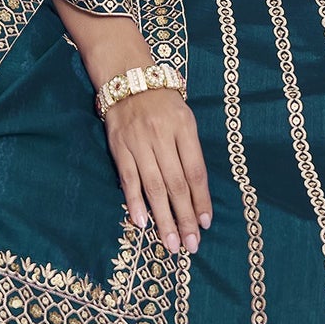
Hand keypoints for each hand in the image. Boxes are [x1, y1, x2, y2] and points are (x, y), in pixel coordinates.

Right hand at [104, 87, 211, 254]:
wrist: (128, 78)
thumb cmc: (163, 103)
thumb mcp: (185, 119)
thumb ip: (190, 151)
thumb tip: (196, 194)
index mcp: (184, 128)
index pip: (196, 171)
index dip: (201, 200)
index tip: (205, 224)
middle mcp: (162, 136)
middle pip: (176, 184)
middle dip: (185, 218)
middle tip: (190, 245)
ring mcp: (139, 142)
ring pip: (153, 187)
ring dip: (163, 218)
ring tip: (170, 243)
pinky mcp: (119, 147)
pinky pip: (128, 179)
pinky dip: (135, 202)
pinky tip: (142, 223)